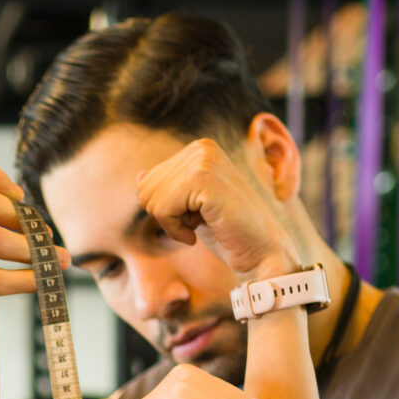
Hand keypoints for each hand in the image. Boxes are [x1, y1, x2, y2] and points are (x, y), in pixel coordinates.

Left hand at [132, 138, 307, 280]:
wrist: (259, 251)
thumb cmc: (227, 231)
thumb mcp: (189, 207)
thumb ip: (168, 189)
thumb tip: (139, 176)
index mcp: (200, 148)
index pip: (148, 181)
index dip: (165, 209)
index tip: (196, 215)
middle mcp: (202, 148)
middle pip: (146, 188)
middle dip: (166, 216)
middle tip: (198, 223)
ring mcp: (204, 160)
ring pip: (151, 199)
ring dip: (172, 224)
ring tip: (200, 226)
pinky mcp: (204, 180)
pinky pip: (162, 209)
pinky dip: (176, 230)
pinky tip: (198, 231)